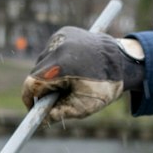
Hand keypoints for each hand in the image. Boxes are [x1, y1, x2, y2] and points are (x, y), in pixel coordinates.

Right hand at [20, 27, 144, 123]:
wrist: (122, 61)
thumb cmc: (104, 86)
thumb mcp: (83, 106)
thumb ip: (59, 113)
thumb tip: (41, 120)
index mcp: (62, 66)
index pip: (32, 83)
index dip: (29, 98)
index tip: (32, 108)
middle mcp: (58, 47)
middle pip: (36, 73)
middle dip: (42, 88)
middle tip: (55, 98)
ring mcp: (60, 37)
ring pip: (42, 61)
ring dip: (48, 73)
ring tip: (66, 82)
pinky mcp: (63, 32)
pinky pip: (51, 51)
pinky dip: (55, 61)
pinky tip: (69, 67)